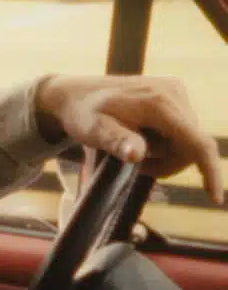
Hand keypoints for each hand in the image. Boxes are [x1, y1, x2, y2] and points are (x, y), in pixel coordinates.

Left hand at [36, 74, 224, 203]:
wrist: (75, 95)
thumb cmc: (82, 114)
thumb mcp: (93, 131)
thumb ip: (117, 142)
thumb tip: (137, 154)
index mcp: (158, 101)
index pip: (196, 142)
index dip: (209, 171)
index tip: (214, 198)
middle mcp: (174, 92)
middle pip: (192, 147)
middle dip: (166, 163)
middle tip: (134, 163)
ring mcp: (176, 92)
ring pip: (188, 142)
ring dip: (164, 154)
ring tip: (132, 148)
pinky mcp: (174, 96)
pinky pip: (182, 132)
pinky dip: (164, 143)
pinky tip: (142, 138)